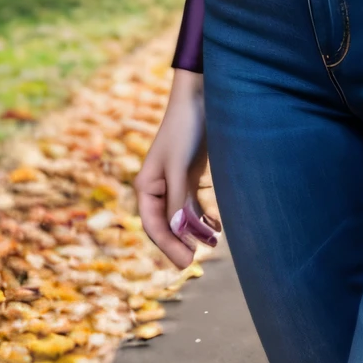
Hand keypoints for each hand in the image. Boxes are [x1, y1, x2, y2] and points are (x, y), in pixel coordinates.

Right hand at [134, 69, 221, 269]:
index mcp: (146, 186)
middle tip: (192, 262)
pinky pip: (192, 204)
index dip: (168, 246)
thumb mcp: (179, 167)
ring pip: (181, 216)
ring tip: (210, 245)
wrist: (200, 99)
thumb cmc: (184, 130)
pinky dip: (202, 217)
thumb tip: (177, 231)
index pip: (154, 225)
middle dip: (179, 242)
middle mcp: (157, 188)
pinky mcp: (189, 176)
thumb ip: (177, 199)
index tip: (184, 262)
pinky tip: (215, 227)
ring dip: (193, 232)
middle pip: (166, 224)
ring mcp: (174, 182)